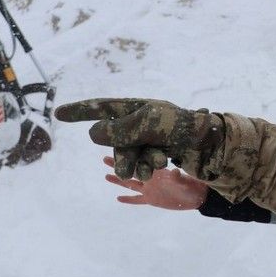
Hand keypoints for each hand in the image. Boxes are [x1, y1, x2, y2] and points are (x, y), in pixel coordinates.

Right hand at [55, 98, 224, 180]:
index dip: (81, 111)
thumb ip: (122, 129)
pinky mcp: (159, 153)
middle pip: (114, 141)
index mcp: (138, 107)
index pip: (102, 107)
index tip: (59, 113)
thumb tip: (93, 134)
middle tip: (127, 169)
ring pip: (128, 156)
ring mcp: (149, 138)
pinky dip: (150, 166)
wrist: (216, 145)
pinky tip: (164, 164)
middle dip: (121, 155)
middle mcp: (141, 121)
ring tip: (157, 163)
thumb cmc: (184, 127)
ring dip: (139, 163)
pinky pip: (142, 163)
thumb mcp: (152, 125)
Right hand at [102, 157, 208, 209]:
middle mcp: (151, 179)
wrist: (196, 197)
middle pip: (131, 171)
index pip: (140, 162)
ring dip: (119, 181)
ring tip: (106, 176)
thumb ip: (178, 177)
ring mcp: (150, 189)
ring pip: (130, 184)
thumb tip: (174, 171)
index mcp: (157, 172)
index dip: (129, 156)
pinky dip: (128, 200)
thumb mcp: (185, 181)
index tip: (117, 147)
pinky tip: (118, 198)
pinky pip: (137, 200)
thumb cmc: (192, 186)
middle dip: (118, 165)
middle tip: (104, 158)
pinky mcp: (152, 200)